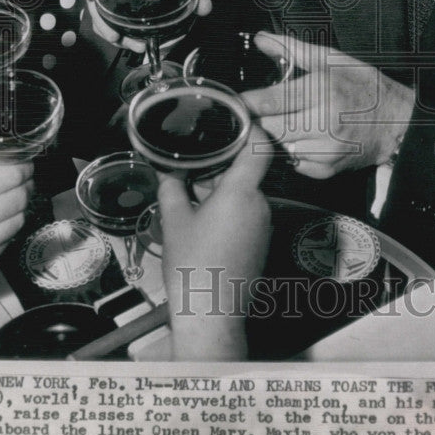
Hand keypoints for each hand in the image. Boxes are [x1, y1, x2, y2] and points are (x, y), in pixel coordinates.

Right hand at [0, 162, 33, 294]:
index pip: (11, 176)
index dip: (23, 167)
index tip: (25, 164)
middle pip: (20, 197)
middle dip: (26, 184)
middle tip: (24, 180)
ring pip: (19, 219)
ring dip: (20, 207)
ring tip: (11, 200)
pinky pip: (8, 241)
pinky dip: (8, 229)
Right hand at [158, 126, 272, 358]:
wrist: (211, 315)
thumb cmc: (193, 266)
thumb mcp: (174, 221)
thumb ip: (173, 189)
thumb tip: (169, 174)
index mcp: (242, 192)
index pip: (258, 146)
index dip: (250, 127)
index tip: (237, 118)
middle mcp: (261, 205)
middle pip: (249, 172)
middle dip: (223, 167)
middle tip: (196, 166)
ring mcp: (265, 226)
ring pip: (247, 195)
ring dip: (225, 192)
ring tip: (195, 198)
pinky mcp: (263, 243)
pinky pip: (249, 215)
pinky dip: (231, 211)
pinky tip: (207, 222)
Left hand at [241, 32, 415, 179]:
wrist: (400, 123)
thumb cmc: (366, 88)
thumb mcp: (333, 60)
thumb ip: (292, 50)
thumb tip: (262, 39)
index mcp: (323, 91)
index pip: (270, 102)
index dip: (248, 102)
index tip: (239, 100)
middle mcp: (324, 123)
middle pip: (268, 129)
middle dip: (261, 120)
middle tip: (265, 111)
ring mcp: (326, 150)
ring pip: (278, 148)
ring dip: (277, 137)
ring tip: (290, 122)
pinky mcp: (326, 170)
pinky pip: (293, 163)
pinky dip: (292, 152)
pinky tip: (305, 139)